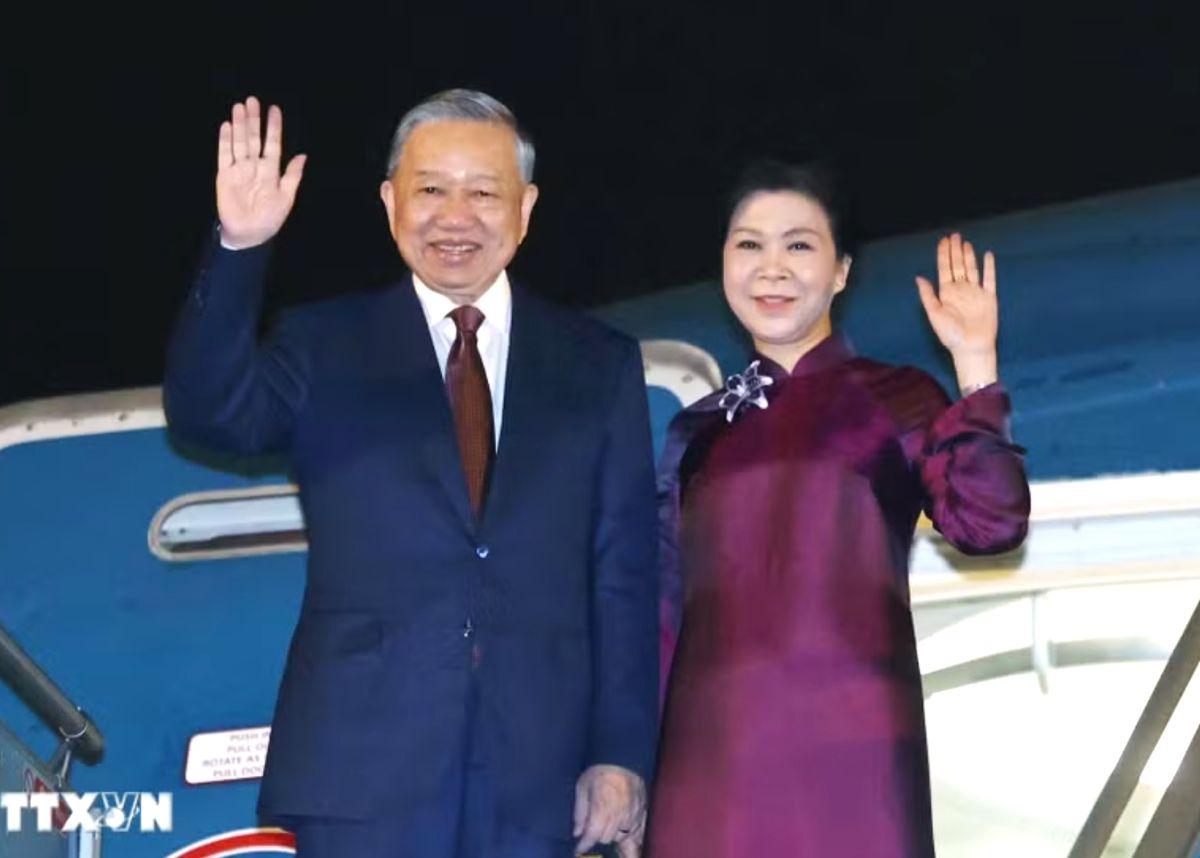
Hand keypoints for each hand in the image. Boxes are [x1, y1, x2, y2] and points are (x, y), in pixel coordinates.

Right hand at [216, 96, 306, 248]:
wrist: (250, 234)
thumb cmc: (270, 218)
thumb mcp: (287, 197)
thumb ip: (293, 176)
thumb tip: (303, 155)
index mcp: (271, 170)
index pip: (272, 144)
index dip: (273, 127)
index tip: (274, 109)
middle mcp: (254, 166)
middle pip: (254, 138)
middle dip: (254, 120)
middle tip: (253, 100)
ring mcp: (239, 169)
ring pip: (240, 142)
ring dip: (240, 125)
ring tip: (239, 107)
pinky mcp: (225, 175)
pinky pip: (224, 155)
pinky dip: (226, 141)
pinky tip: (227, 126)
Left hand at [574, 765, 645, 856]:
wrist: (622, 758)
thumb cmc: (599, 771)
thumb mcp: (582, 787)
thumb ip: (580, 812)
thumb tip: (578, 832)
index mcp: (602, 807)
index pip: (593, 835)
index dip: (584, 845)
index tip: (578, 849)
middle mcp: (619, 814)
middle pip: (606, 839)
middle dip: (597, 837)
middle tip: (592, 832)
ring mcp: (633, 815)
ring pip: (621, 837)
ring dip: (612, 836)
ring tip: (606, 830)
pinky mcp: (643, 813)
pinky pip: (638, 833)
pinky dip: (631, 837)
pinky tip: (624, 836)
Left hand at [916, 233, 998, 391]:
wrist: (971, 348)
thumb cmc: (950, 335)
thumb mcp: (934, 314)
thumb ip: (927, 295)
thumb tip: (918, 277)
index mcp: (946, 293)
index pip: (944, 269)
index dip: (943, 254)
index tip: (943, 241)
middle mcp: (961, 290)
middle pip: (957, 265)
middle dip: (955, 250)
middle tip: (954, 235)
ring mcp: (975, 292)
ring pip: (972, 268)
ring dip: (969, 255)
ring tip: (965, 242)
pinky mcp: (989, 297)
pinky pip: (990, 279)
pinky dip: (989, 267)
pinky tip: (987, 255)